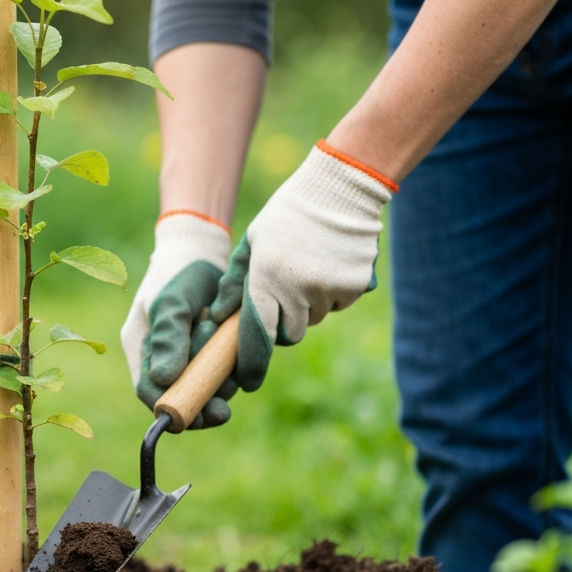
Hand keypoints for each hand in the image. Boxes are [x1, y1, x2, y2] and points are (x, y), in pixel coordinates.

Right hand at [120, 212, 233, 426]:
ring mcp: (187, 357)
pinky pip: (221, 374)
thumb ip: (169, 339)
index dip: (170, 408)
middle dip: (202, 401)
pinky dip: (231, 369)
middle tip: (223, 408)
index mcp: (142, 348)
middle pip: (178, 396)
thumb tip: (163, 380)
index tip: (197, 414)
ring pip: (204, 388)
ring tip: (224, 348)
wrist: (202, 253)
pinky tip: (234, 349)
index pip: (148, 390)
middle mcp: (162, 358)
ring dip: (220, 380)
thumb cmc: (179, 273)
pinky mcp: (210, 354)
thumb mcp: (172, 302)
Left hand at [210, 141, 395, 388]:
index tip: (247, 381)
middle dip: (280, 325)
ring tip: (304, 269)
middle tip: (280, 296)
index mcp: (266, 279)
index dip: (251, 363)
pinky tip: (325, 265)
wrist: (339, 190)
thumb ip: (234, 284)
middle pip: (287, 335)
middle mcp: (298, 290)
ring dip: (305, 307)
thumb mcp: (251, 243)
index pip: (257, 336)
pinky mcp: (353, 287)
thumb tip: (218, 319)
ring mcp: (328, 290)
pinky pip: (336, 305)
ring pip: (312, 320)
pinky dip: (329, 294)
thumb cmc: (286, 217)